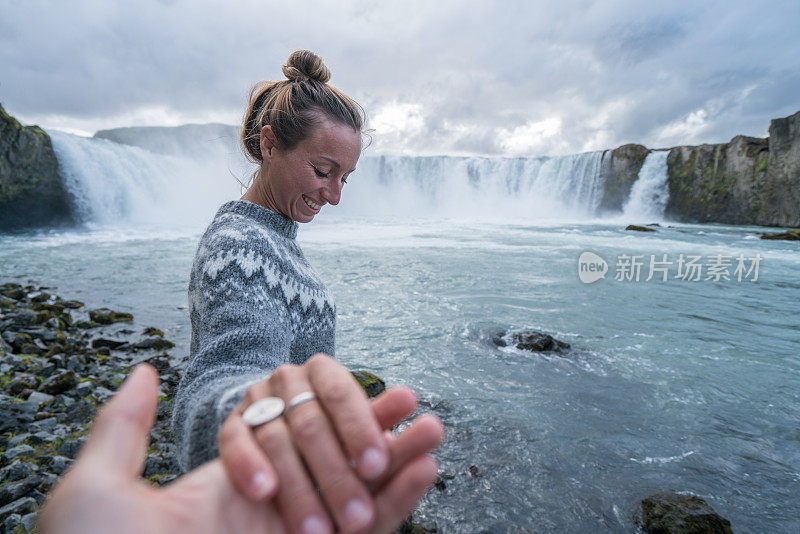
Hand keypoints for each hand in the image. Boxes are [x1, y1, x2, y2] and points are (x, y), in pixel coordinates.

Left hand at [39, 363, 441, 533]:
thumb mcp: (100, 485)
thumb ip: (126, 427)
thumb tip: (146, 370)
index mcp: (227, 486)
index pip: (290, 437)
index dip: (328, 411)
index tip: (357, 383)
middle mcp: (269, 511)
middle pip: (336, 462)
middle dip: (377, 429)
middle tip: (412, 400)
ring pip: (361, 495)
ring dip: (400, 460)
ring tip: (431, 425)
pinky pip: (368, 532)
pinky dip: (399, 501)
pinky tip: (424, 467)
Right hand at [218, 354, 442, 533]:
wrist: (264, 486)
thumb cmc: (331, 476)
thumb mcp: (360, 471)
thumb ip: (389, 464)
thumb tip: (430, 451)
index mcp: (330, 380)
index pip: (344, 394)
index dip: (361, 428)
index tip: (377, 465)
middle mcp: (295, 385)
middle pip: (312, 421)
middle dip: (337, 472)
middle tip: (357, 515)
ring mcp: (260, 406)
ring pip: (276, 436)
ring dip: (299, 486)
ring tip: (318, 529)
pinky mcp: (230, 430)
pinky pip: (235, 441)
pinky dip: (250, 466)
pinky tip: (265, 493)